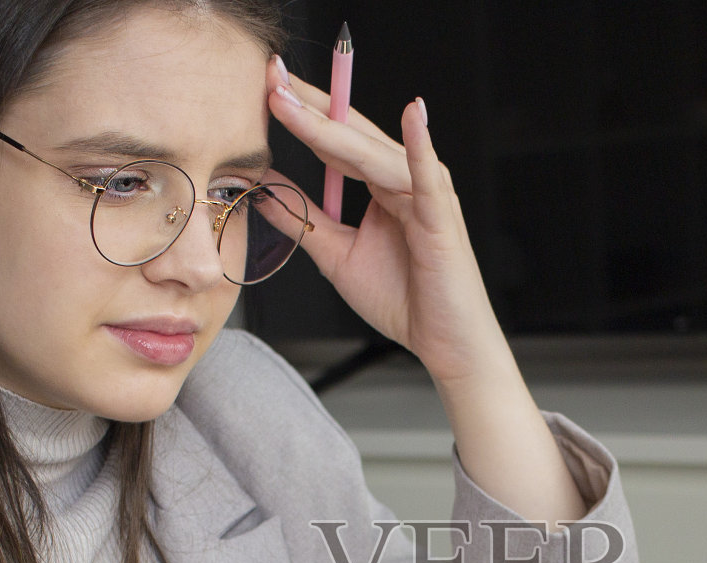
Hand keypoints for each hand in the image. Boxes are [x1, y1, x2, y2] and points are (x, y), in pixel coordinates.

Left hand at [265, 61, 514, 394]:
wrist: (443, 343)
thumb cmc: (404, 301)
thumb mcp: (337, 255)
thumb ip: (304, 221)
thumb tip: (263, 192)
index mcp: (382, 186)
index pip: (337, 140)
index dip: (303, 114)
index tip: (266, 87)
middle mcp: (404, 181)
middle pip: (353, 133)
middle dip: (311, 104)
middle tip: (272, 76)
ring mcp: (426, 195)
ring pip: (374, 153)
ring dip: (335, 125)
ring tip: (297, 103)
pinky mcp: (442, 218)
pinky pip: (428, 177)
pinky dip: (422, 146)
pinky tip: (413, 115)